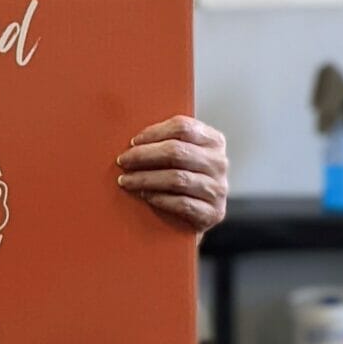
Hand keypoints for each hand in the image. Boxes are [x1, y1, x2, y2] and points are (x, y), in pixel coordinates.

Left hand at [115, 115, 227, 233]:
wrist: (196, 216)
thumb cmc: (181, 177)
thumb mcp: (181, 155)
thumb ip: (165, 141)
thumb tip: (133, 139)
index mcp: (213, 140)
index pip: (182, 127)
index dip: (154, 132)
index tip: (133, 141)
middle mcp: (219, 162)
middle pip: (177, 151)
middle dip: (144, 155)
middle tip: (123, 161)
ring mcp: (218, 188)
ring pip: (177, 178)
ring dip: (145, 178)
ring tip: (126, 180)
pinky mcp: (214, 212)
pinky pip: (182, 203)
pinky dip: (159, 198)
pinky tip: (145, 195)